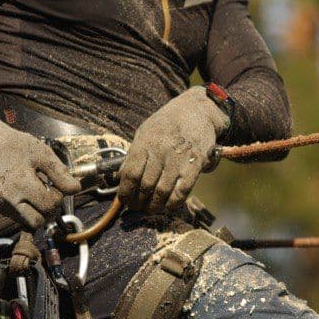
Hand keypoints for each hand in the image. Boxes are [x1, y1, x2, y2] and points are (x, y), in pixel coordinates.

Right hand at [0, 117, 81, 228]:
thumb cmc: (18, 147)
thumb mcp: (43, 154)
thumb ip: (60, 174)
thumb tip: (76, 189)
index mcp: (20, 183)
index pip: (48, 206)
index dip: (57, 198)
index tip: (55, 186)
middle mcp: (7, 198)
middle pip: (37, 221)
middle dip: (47, 210)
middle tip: (47, 193)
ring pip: (26, 222)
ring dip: (36, 211)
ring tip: (35, 191)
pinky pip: (16, 216)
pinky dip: (25, 208)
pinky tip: (24, 193)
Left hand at [118, 87, 228, 214]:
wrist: (198, 110)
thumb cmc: (168, 122)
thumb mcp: (145, 131)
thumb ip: (134, 154)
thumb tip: (120, 177)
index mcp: (145, 141)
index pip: (130, 174)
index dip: (125, 192)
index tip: (125, 200)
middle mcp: (161, 150)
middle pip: (145, 186)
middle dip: (139, 202)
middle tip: (138, 207)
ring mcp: (179, 157)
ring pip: (162, 192)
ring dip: (155, 206)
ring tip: (151, 208)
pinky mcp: (196, 164)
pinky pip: (182, 191)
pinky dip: (174, 203)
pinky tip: (169, 206)